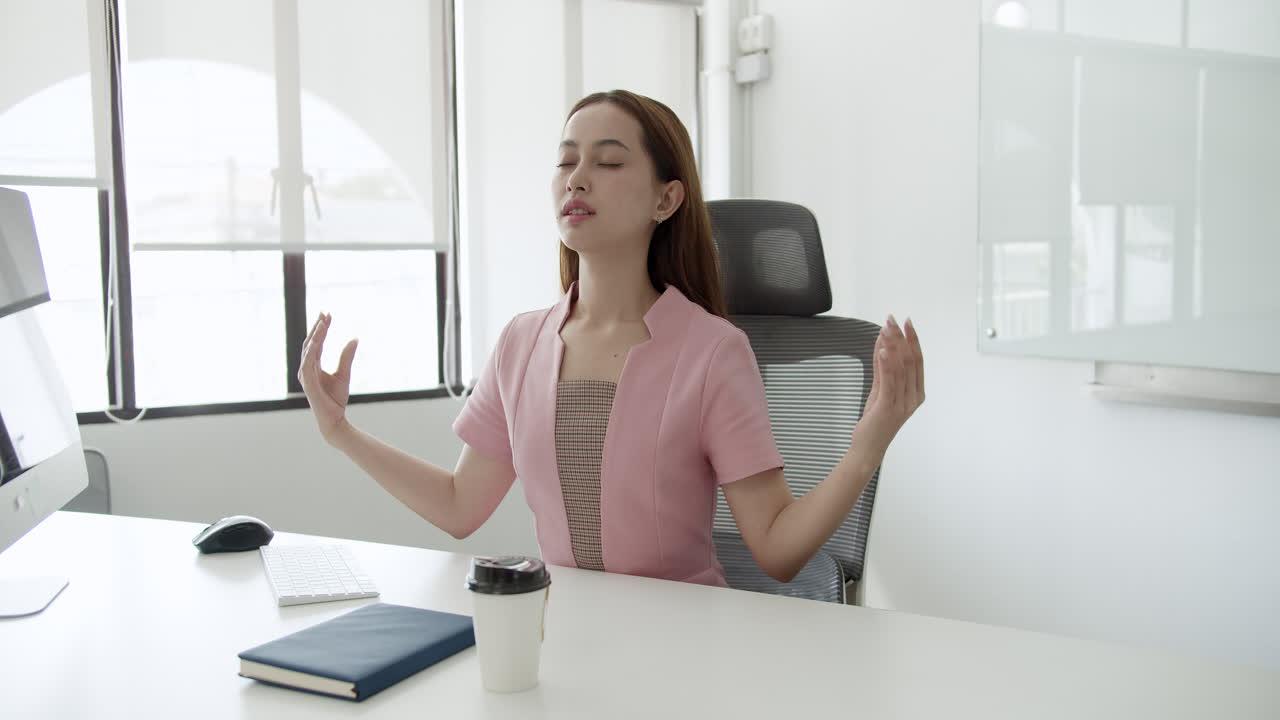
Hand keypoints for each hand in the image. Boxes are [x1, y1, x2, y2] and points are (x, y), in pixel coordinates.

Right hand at [297, 312, 358, 442]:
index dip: (321, 329)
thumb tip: (354, 338)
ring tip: (323, 323)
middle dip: (317, 327)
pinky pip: (308, 364)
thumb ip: (346, 356)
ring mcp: (305, 376)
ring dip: (315, 336)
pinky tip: (317, 341)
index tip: (328, 314)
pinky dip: (311, 352)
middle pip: (310, 343)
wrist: (335, 419)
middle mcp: (306, 369)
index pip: (316, 343)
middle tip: (324, 313)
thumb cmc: (336, 399)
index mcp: (313, 366)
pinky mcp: (308, 384)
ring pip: (308, 351)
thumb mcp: (344, 373)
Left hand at [850, 314, 924, 459]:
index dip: (913, 340)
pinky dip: (887, 363)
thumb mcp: (880, 390)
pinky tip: (883, 349)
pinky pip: (890, 381)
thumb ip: (883, 369)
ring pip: (900, 368)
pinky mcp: (888, 407)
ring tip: (887, 328)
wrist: (868, 448)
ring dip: (893, 345)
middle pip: (910, 361)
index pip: (918, 361)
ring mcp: (903, 403)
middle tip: (894, 320)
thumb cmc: (875, 421)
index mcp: (916, 393)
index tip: (907, 323)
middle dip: (902, 337)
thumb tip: (884, 344)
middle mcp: (913, 397)